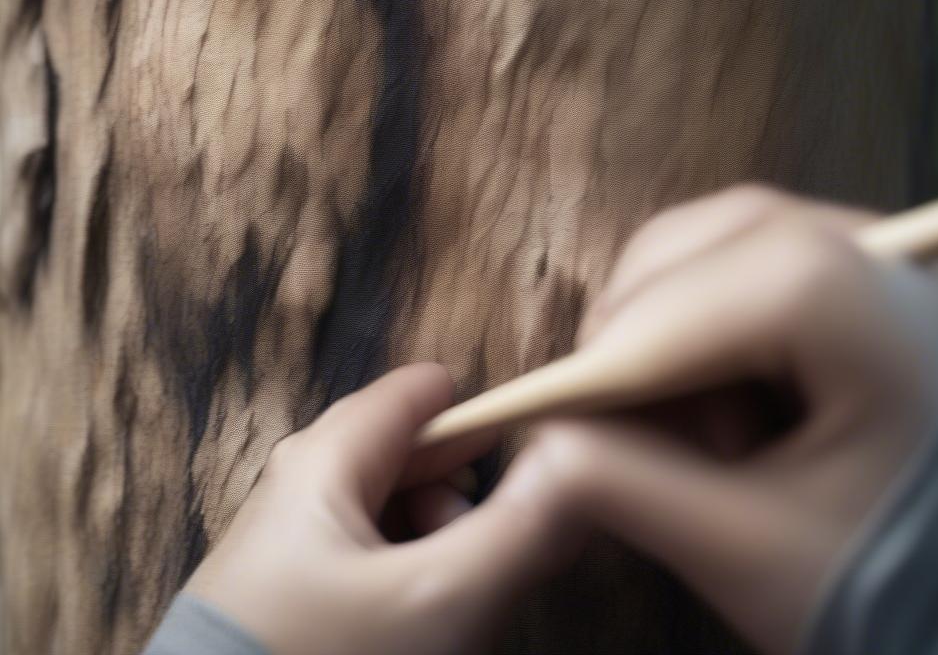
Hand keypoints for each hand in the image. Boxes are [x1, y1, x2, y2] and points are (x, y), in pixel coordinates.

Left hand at [185, 364, 576, 654]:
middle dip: (463, 492)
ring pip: (393, 504)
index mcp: (327, 455)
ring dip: (440, 539)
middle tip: (492, 555)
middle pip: (411, 450)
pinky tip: (418, 618)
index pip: (423, 392)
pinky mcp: (288, 580)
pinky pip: (369, 548)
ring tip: (456, 597)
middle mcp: (302, 476)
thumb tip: (577, 464)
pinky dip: (407, 569)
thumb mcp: (439, 600)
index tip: (531, 467)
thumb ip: (519, 530)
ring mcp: (291, 530)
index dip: (484, 417)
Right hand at [523, 185, 937, 654]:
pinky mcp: (874, 272)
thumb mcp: (755, 554)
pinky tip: (736, 399)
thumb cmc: (910, 589)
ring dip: (667, 328)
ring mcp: (882, 249)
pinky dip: (707, 319)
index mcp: (870, 306)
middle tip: (644, 443)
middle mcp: (878, 246)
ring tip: (710, 433)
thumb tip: (530, 449)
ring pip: (715, 245)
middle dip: (636, 342)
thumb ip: (624, 489)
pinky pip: (753, 262)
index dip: (606, 359)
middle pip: (697, 249)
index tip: (544, 419)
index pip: (694, 297)